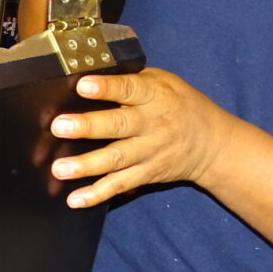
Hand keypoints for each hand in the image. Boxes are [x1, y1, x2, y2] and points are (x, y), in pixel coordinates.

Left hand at [49, 68, 233, 207]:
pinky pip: (119, 185)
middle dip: (87, 127)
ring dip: (86, 165)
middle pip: (118, 125)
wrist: (213, 143)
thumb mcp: (162, 82)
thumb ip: (130, 79)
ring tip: (59, 169)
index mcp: (154, 95)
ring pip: (116, 159)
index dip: (106, 88)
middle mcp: (151, 124)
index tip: (82, 85)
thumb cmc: (178, 104)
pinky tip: (75, 200)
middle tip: (59, 126)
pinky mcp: (146, 174)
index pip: (129, 89)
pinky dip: (97, 194)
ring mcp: (148, 152)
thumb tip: (91, 71)